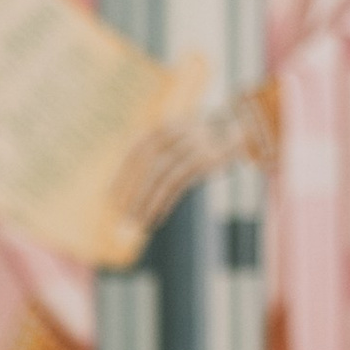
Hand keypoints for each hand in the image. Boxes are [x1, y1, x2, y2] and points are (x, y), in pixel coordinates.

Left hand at [113, 81, 277, 236]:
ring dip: (146, 202)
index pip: (134, 152)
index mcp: (162, 127)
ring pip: (160, 178)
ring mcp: (189, 147)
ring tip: (136, 222)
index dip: (121, 175)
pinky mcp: (203, 161)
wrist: (239, 127)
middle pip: (146, 167)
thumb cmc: (200, 137)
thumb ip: (155, 152)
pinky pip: (177, 185)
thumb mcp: (175, 137)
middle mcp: (174, 134)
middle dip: (131, 193)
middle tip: (120, 214)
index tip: (110, 197)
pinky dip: (163, 203)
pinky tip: (155, 218)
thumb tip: (131, 181)